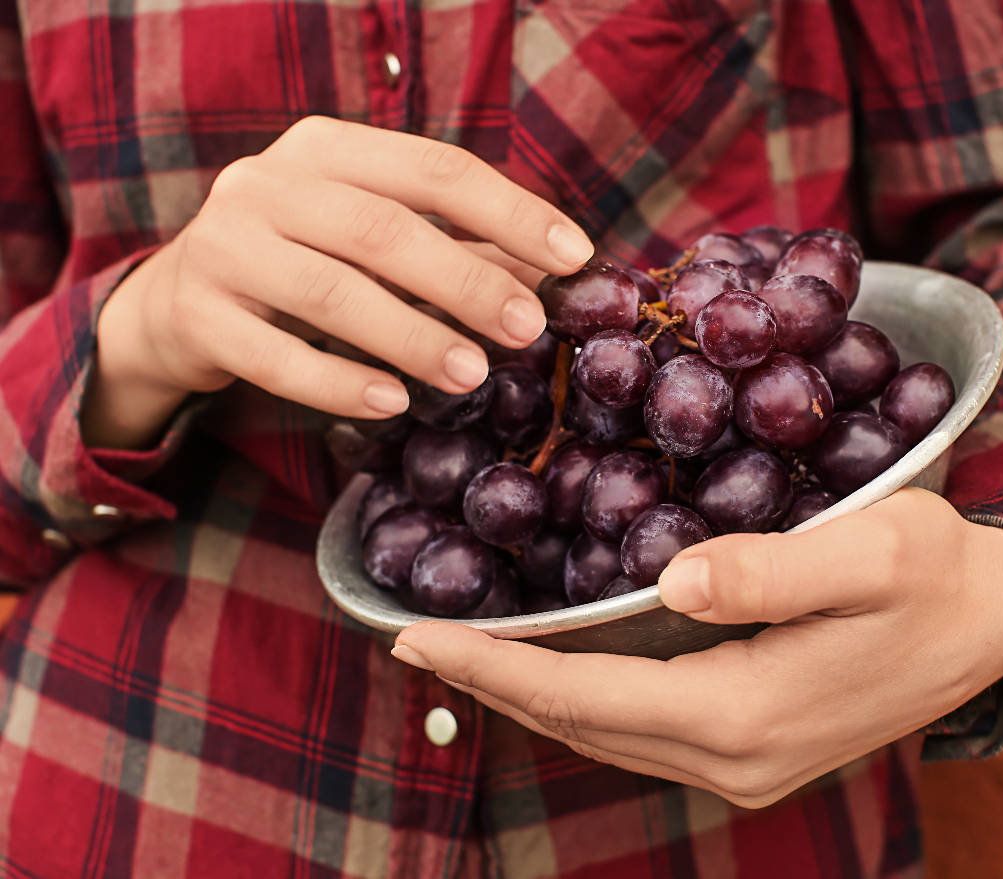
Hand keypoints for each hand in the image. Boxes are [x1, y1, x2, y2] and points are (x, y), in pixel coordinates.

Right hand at [83, 117, 591, 447]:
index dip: (510, 211)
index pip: (434, 169)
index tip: (574, 256)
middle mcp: (266, 183)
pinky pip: (276, 357)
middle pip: (383, 231)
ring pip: (332, 294)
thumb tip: (545, 277)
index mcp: (325, 149)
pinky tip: (393, 403)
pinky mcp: (197, 315)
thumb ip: (450, 246)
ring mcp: (222, 247)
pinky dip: (339, 383)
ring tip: (471, 375)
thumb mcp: (369, 237)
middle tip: (527, 329)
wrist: (177, 302)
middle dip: (467, 282)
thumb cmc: (302, 261)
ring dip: (412, 337)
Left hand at [393, 488, 1002, 808]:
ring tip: (466, 654)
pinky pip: (640, 732)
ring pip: (605, 735)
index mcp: (746, 712)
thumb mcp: (875, 553)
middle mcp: (734, 757)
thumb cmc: (936, 575)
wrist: (994, 625)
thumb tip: (674, 581)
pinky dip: (582, 700)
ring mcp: (745, 764)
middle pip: (580, 723)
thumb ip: (774, 570)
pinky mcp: (755, 751)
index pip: (583, 695)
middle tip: (413, 640)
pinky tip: (556, 667)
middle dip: (492, 685)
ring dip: (531, 695)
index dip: (492, 669)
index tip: (413, 639)